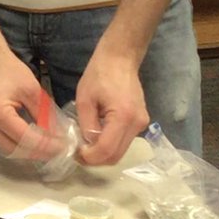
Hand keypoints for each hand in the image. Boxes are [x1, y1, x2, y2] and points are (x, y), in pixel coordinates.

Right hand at [0, 48, 49, 152]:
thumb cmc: (8, 70)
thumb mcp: (31, 89)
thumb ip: (44, 114)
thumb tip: (58, 134)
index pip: (26, 139)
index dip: (47, 146)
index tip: (64, 146)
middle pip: (18, 150)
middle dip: (40, 152)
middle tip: (59, 149)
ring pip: (11, 149)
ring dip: (30, 151)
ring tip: (49, 146)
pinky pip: (5, 142)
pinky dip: (21, 145)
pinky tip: (35, 139)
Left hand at [72, 49, 150, 165]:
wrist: (120, 59)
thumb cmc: (99, 74)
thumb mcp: (85, 99)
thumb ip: (86, 125)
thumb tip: (87, 146)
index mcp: (123, 117)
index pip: (107, 150)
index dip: (90, 157)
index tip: (76, 154)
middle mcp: (137, 124)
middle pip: (117, 156)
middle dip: (97, 159)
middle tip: (79, 153)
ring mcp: (142, 124)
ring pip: (122, 151)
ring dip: (104, 152)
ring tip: (86, 144)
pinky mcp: (141, 122)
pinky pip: (125, 141)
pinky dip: (111, 143)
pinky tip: (98, 134)